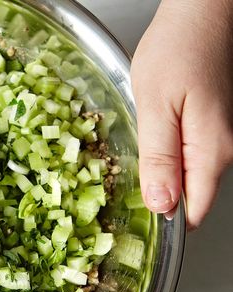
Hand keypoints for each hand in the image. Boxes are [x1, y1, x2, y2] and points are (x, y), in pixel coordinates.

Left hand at [131, 0, 232, 228]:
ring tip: (125, 174)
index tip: (132, 225)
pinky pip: (183, 159)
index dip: (164, 224)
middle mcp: (219, 150)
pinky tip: (142, 151)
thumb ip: (159, 159)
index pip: (193, 211)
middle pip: (189, 198)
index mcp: (209, 152)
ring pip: (185, 179)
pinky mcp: (204, 127)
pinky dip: (161, 162)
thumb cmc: (177, 50)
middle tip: (118, 198)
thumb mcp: (156, 107)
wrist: (196, 14)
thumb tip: (162, 206)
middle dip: (156, 204)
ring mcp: (214, 139)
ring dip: (156, 181)